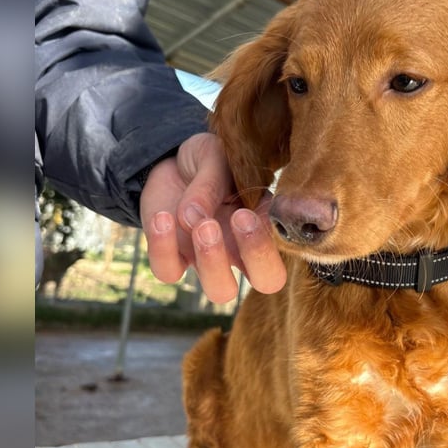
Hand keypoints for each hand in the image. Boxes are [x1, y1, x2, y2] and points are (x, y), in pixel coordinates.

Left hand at [139, 132, 285, 303]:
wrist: (171, 161)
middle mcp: (242, 250)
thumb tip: (193, 218)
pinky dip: (162, 248)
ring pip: (221, 290)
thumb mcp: (216, 156)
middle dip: (257, 256)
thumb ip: (212, 184)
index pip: (285, 250)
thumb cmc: (208, 161)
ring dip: (212, 261)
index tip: (246, 211)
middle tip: (238, 219)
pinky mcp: (172, 258)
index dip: (269, 243)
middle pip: (268, 282)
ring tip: (198, 223)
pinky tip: (162, 217)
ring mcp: (207, 259)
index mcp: (264, 225)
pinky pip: (168, 271)